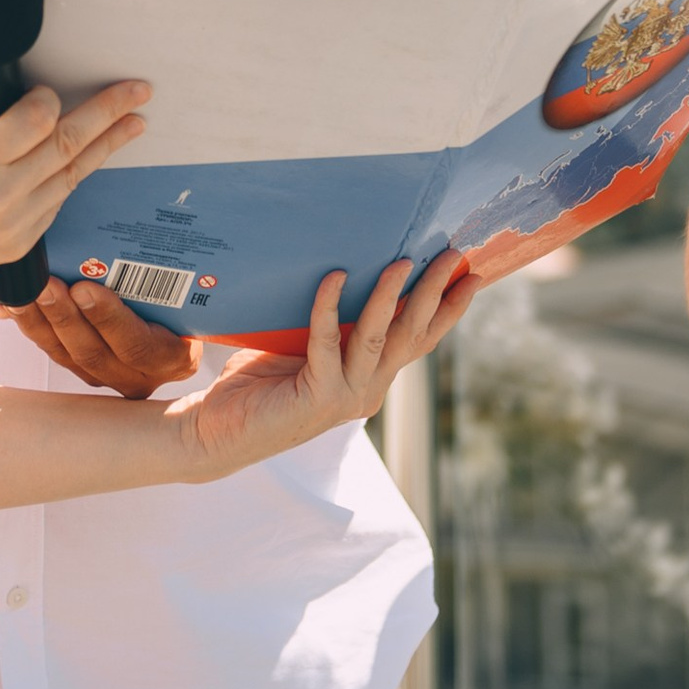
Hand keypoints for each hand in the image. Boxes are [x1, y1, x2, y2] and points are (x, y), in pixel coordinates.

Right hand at [0, 82, 147, 291]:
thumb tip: (15, 89)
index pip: (35, 120)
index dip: (47, 100)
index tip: (49, 91)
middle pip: (67, 144)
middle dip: (108, 112)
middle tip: (139, 90)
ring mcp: (14, 223)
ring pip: (72, 174)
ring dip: (107, 145)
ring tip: (136, 121)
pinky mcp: (22, 241)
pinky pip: (58, 199)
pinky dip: (75, 173)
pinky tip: (94, 153)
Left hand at [2, 277, 204, 397]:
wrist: (180, 331)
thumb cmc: (187, 304)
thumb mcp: (188, 292)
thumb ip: (166, 277)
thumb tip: (141, 232)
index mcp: (171, 357)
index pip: (137, 345)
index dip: (108, 318)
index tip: (86, 288)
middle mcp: (139, 376)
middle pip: (94, 353)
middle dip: (63, 316)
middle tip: (45, 283)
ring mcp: (108, 377)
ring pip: (66, 355)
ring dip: (39, 321)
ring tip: (21, 293)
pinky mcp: (82, 370)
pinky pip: (53, 350)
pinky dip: (30, 325)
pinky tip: (9, 306)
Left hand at [171, 254, 478, 476]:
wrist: (216, 433)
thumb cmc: (258, 386)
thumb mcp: (305, 347)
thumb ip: (333, 324)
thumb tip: (346, 265)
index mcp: (371, 380)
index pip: (420, 341)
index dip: (449, 310)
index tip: (472, 275)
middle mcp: (368, 392)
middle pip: (412, 337)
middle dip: (435, 294)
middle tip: (452, 254)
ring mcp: (345, 397)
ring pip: (380, 339)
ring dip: (392, 297)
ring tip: (403, 261)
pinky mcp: (316, 397)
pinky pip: (327, 342)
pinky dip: (331, 307)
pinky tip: (334, 277)